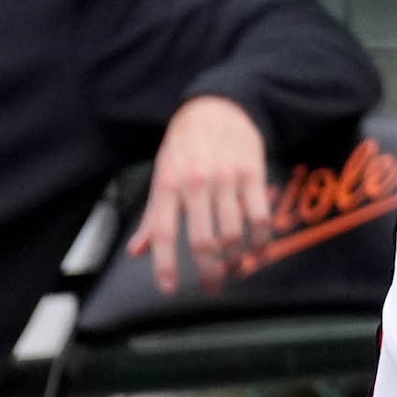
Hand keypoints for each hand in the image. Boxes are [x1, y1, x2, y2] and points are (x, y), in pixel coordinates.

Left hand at [128, 94, 274, 290]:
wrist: (216, 108)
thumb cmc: (184, 146)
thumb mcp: (161, 176)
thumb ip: (152, 216)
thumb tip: (136, 252)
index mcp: (167, 185)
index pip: (163, 233)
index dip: (165, 265)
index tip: (170, 289)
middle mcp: (195, 183)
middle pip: (202, 241)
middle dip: (208, 272)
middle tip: (212, 286)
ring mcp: (226, 179)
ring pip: (232, 233)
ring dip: (234, 259)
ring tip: (234, 268)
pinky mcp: (252, 174)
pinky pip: (258, 216)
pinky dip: (260, 240)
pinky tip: (257, 250)